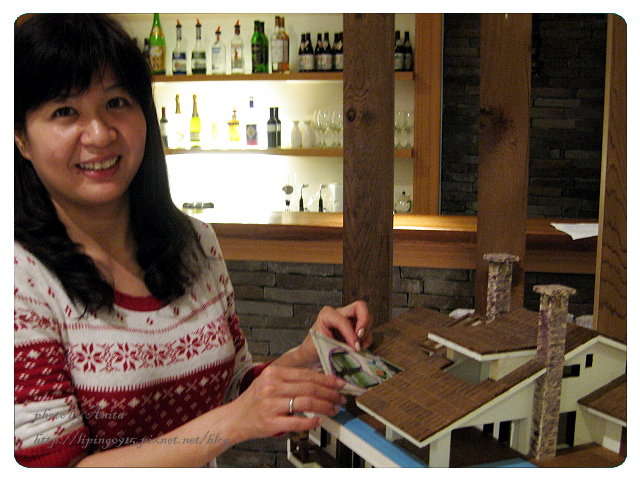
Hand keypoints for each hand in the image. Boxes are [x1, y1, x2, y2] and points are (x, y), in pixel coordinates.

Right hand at [229, 364, 345, 441]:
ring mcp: (271, 405)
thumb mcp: (269, 381)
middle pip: (310, 388)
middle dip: (330, 394)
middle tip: (340, 398)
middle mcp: (272, 387)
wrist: (236, 418)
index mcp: (274, 373)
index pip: (307, 374)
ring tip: (333, 409)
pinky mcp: (271, 422)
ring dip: (325, 406)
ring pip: (307, 403)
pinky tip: (319, 420)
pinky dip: (311, 421)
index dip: (327, 379)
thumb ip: (291, 378)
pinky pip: (297, 422)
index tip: (339, 383)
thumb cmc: (255, 399)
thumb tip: (320, 380)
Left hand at [296, 300, 372, 366]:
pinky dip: (366, 341)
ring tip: (356, 347)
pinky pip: (367, 332)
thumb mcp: (321, 346)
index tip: (354, 347)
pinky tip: (357, 349)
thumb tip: (354, 348)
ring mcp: (349, 320)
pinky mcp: (355, 329)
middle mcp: (340, 314)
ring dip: (365, 334)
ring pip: (367, 319)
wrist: (312, 356)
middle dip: (364, 322)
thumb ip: (338, 345)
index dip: (350, 333)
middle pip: (360, 307)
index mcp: (327, 315)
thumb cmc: (313, 349)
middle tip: (360, 338)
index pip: (343, 320)